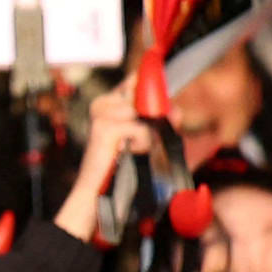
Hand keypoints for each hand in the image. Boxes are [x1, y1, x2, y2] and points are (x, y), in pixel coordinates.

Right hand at [60, 90, 159, 244]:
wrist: (96, 191)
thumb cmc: (119, 165)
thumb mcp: (142, 137)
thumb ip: (158, 118)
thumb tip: (175, 109)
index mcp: (107, 103)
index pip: (135, 81)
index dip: (150, 87)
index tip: (157, 96)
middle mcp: (102, 104)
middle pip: (145, 96)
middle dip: (155, 116)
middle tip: (143, 137)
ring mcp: (101, 114)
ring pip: (145, 113)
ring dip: (148, 135)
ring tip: (132, 149)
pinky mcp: (105, 128)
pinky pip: (142, 129)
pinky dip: (143, 144)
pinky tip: (128, 153)